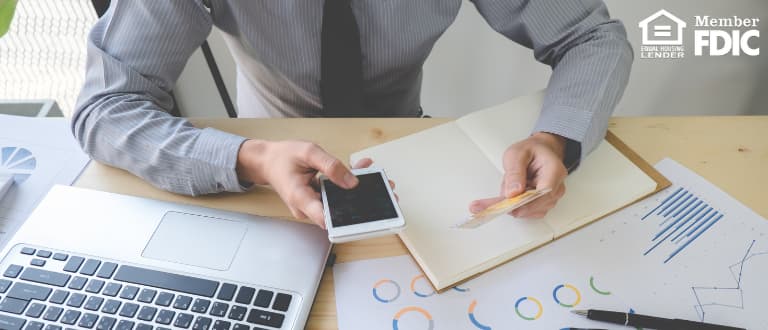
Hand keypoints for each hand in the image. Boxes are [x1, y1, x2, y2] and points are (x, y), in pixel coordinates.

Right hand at [236, 140, 380, 227]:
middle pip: (338, 211)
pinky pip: (336, 196)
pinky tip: (360, 170)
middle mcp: (307, 208)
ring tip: (375, 175)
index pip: (325, 217)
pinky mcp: (318, 202)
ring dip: (356, 190)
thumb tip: (352, 181)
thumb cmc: (283, 157)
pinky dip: (347, 184)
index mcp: (299, 197)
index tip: (366, 214)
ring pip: (339, 203)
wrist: (268, 161)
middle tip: (384, 188)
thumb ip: (330, 166)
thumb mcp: (308, 152)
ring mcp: (312, 206)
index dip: (347, 219)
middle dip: (361, 200)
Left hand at [469, 132, 567, 218]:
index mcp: (554, 171)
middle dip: (510, 203)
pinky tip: (508, 193)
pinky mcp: (542, 204)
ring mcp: (550, 198)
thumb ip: (514, 172)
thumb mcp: (517, 153)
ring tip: (504, 185)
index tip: (505, 204)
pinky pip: (526, 211)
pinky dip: (513, 205)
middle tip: (482, 205)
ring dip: (511, 203)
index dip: (523, 202)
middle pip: (533, 205)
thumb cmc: (531, 150)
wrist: (540, 151)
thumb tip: (512, 193)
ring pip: (527, 211)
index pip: (542, 193)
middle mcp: (556, 187)